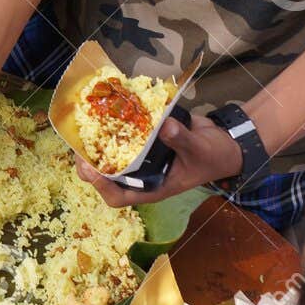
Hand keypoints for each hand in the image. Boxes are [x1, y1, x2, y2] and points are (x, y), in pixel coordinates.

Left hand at [74, 114, 244, 208]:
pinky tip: (107, 107)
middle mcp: (141, 174)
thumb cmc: (213, 156)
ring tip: (86, 124)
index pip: (118, 196)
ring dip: (97, 142)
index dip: (102, 186)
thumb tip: (165, 126)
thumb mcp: (200, 150)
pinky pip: (124, 135)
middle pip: (106, 175)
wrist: (224, 143)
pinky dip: (115, 124)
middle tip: (79, 143)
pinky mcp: (144, 138)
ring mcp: (141, 156)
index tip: (91, 169)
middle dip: (90, 162)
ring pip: (111, 154)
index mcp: (152, 187)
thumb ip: (182, 139)